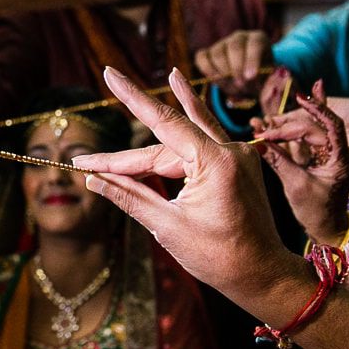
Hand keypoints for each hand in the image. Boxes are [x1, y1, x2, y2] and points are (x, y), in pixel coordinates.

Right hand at [72, 66, 295, 315]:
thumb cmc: (219, 257)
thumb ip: (129, 196)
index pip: (164, 122)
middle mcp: (231, 150)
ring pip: (186, 138)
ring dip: (163, 117)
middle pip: (166, 143)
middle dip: (126, 157)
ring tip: (149, 79)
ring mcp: (238, 155)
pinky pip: (205, 140)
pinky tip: (183, 89)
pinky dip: (190, 122)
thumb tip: (93, 179)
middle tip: (85, 162)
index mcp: (216, 163)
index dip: (132, 98)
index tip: (110, 74)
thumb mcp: (167, 227)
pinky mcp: (239, 164)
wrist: (262, 275)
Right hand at [191, 28, 267, 97]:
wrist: (248, 82)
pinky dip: (207, 70)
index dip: (252, 60)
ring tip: (231, 86)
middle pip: (234, 47)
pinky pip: (201, 57)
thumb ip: (262, 81)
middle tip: (240, 84)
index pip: (255, 44)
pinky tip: (216, 80)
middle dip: (236, 68)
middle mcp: (240, 37)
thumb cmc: (260, 79)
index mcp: (258, 39)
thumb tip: (251, 81)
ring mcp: (222, 43)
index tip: (250, 77)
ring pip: (217, 53)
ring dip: (223, 73)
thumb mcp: (266, 80)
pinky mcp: (207, 52)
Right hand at [250, 81, 348, 243]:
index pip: (329, 125)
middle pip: (313, 127)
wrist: (328, 228)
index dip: (312, 112)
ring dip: (286, 126)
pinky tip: (281, 116)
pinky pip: (306, 139)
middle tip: (261, 127)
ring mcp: (331, 152)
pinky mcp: (322, 155)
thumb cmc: (317, 211)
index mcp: (342, 157)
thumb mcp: (296, 185)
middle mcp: (340, 151)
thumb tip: (257, 143)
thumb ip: (278, 161)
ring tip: (262, 122)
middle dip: (286, 125)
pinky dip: (291, 133)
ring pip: (308, 131)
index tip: (293, 104)